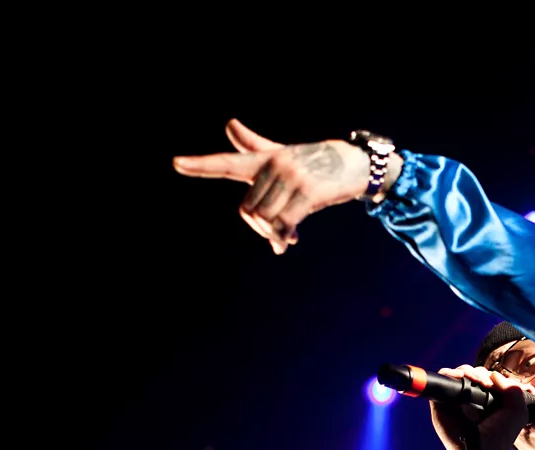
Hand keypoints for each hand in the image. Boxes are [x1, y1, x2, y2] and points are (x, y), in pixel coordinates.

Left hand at [173, 119, 398, 253]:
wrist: (357, 163)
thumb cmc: (319, 160)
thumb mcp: (285, 153)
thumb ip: (255, 146)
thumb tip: (229, 123)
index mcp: (265, 159)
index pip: (228, 161)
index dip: (201, 164)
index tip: (177, 163)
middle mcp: (275, 166)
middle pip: (249, 209)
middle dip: (259, 226)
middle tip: (276, 234)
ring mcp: (292, 178)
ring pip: (266, 218)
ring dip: (274, 235)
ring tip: (287, 238)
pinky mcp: (309, 193)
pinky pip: (285, 223)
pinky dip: (285, 236)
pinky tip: (292, 240)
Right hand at [430, 366, 533, 449]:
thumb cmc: (501, 435)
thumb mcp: (518, 412)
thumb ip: (513, 389)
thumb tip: (494, 375)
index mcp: (488, 400)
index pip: (486, 377)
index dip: (490, 376)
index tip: (495, 383)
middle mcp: (470, 399)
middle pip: (471, 373)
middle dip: (480, 373)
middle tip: (486, 383)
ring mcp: (455, 401)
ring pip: (457, 374)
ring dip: (468, 371)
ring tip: (477, 381)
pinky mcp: (442, 404)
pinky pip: (442, 379)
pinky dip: (450, 373)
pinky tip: (461, 377)